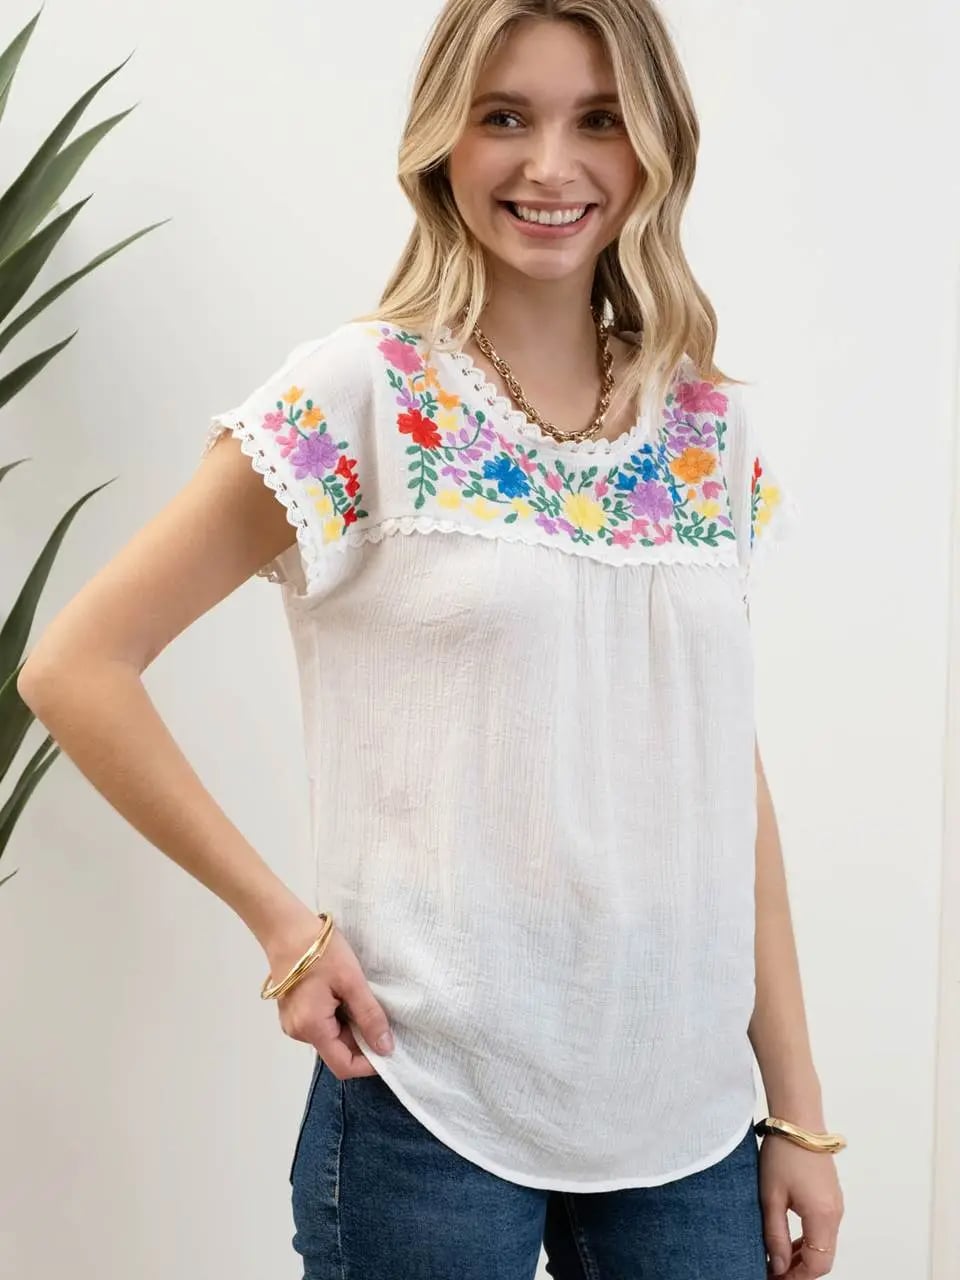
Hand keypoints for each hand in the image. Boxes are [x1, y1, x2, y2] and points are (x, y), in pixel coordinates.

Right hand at [262, 912, 394, 1079]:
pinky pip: (319, 1024)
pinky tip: (345, 996)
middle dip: (361, 1040)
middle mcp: (297, 1032)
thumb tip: (386, 1049)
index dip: (369, 1064)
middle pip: (336, 1051)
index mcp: (311, 1028)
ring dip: (349, 1026)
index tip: (389, 1047)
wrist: (287, 928)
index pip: (343, 1066)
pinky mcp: (291, 1011)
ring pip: (329, 1037)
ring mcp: (291, 1022)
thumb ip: (369, 1016)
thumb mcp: (352, 982)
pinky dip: (337, 1017)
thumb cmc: (321, 951)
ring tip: (361, 1000)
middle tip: (379, 1015)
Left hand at [759, 1136, 844, 1275]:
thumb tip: (777, 1266)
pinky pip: (823, 1229)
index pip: (817, 1265)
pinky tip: (788, 1240)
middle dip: (799, 1271)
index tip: (774, 1279)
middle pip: (823, 1258)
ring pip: (823, 1245)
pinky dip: (808, 1240)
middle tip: (773, 1272)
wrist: (798, 1119)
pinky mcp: (830, 1196)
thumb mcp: (771, 1197)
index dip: (796, 1278)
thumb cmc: (783, 1153)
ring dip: (803, 1256)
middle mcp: (835, 1213)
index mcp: (822, 1216)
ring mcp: (835, 1204)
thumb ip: (775, 1235)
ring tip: (776, 1259)